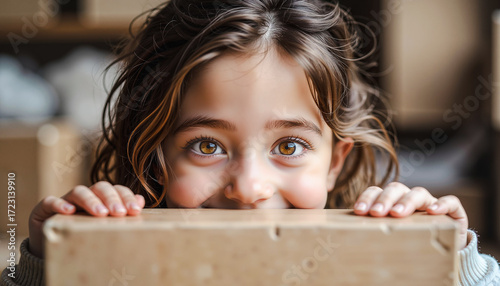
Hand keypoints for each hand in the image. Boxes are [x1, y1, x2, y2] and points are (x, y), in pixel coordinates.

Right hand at [28, 181, 144, 258]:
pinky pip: (50, 201)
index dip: (126, 197)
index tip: (135, 210)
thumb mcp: (104, 226)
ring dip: (91, 200)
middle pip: (100, 188)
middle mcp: (85, 196)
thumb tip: (141, 200)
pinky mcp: (44, 209)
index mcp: (101, 198)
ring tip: (101, 213)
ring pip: (79, 191)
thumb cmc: (83, 234)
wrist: (51, 247)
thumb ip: (121, 212)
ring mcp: (65, 200)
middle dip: (112, 199)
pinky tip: (69, 211)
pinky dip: (59, 204)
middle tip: (119, 213)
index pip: (116, 190)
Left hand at [353, 182, 467, 249]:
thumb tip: (350, 241)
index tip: (359, 211)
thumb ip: (375, 231)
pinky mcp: (453, 211)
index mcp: (391, 202)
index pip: (376, 192)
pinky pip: (450, 202)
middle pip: (395, 189)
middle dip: (385, 199)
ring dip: (406, 202)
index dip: (367, 198)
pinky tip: (434, 211)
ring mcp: (430, 203)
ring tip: (397, 213)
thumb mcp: (391, 236)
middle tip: (376, 212)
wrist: (444, 251)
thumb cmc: (410, 243)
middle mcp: (409, 199)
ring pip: (418, 193)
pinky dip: (442, 204)